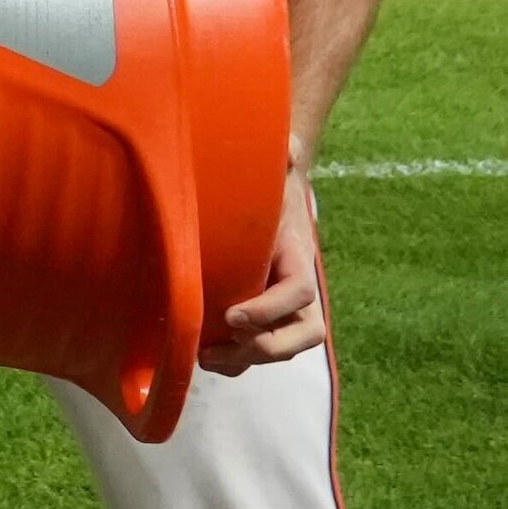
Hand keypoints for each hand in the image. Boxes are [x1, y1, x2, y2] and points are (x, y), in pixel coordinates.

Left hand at [207, 169, 326, 369]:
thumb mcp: (273, 174)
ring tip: (207, 358)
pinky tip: (203, 356)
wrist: (271, 202)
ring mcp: (285, 308)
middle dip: (267, 346)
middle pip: (304, 333)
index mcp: (298, 257)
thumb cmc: (266, 189)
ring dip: (247, 359)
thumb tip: (288, 147)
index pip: (299, 291)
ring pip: (283, 347)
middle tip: (220, 346)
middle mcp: (299, 289)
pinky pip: (259, 349)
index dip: (272, 308)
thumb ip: (281, 159)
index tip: (234, 315)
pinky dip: (237, 360)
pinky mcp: (264, 318)